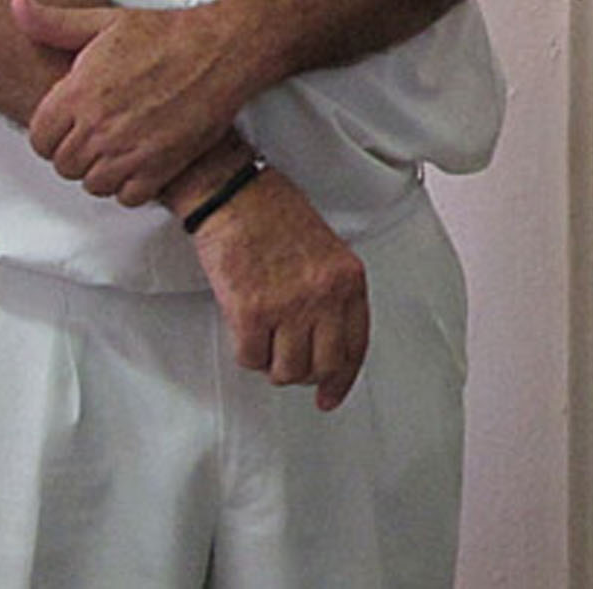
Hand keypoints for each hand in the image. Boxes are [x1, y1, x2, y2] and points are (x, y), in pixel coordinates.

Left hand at [14, 0, 252, 205]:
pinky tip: (142, 162)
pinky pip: (128, 196)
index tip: (73, 126)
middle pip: (64, 165)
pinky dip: (133, 186)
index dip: (53, 134)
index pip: (40, 139)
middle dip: (78, 153)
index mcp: (79, 92)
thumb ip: (53, 23)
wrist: (223, 50)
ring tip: (121, 148)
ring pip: (94, 183)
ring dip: (104, 171)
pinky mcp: (161, 165)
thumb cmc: (167, 35)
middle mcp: (99, 125)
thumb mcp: (106, 22)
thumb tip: (16, 4)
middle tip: (101, 135)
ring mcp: (130, 148)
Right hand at [187, 165, 370, 410]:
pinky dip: (247, 352)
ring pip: (286, 372)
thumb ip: (333, 296)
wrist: (236, 195)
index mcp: (349, 279)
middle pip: (321, 367)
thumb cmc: (276, 217)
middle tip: (287, 362)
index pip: (356, 346)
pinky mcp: (251, 312)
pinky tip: (245, 328)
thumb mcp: (326, 252)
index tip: (329, 396)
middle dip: (303, 374)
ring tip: (264, 337)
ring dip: (272, 364)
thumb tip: (326, 346)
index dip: (342, 379)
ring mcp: (289, 305)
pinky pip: (251, 359)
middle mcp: (325, 296)